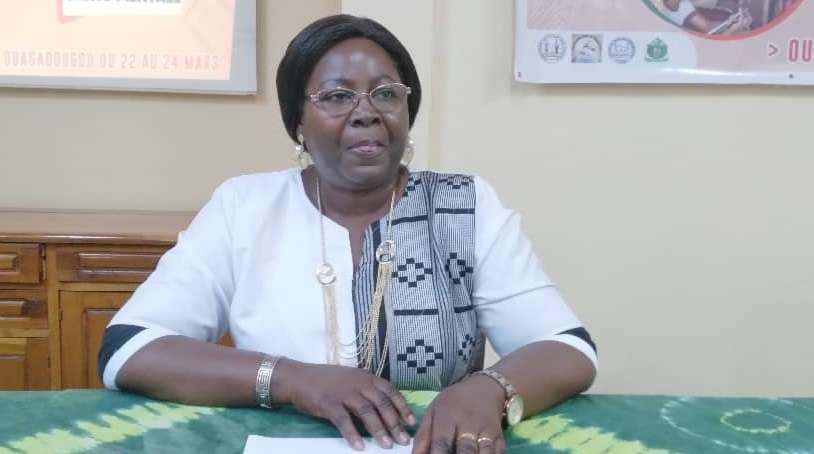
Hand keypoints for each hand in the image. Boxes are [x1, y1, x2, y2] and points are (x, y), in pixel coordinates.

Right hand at [275, 360, 415, 450]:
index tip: (411, 422)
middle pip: (381, 404)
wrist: (299, 378)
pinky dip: (353, 434)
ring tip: (387, 445)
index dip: (402, 407)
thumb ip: (367, 388)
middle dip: (394, 423)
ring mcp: (344, 393)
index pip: (390, 391)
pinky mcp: (329, 404)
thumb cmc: (327, 380)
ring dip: (378, 430)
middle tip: (404, 439)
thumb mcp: (351, 378)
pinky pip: (344, 421)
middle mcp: (358, 383)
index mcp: (366, 377)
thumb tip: (386, 406)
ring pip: (366, 412)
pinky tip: (360, 446)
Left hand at [413, 374, 506, 453]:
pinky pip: (498, 453)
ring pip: (485, 453)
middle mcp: (469, 424)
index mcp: (449, 417)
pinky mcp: (500, 437)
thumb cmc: (454, 401)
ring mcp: (487, 431)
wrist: (486, 387)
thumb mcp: (434, 410)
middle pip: (465, 451)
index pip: (442, 443)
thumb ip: (423, 435)